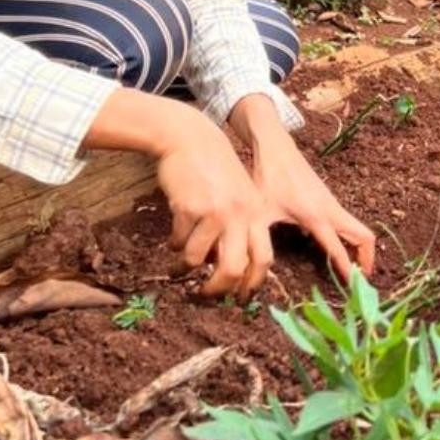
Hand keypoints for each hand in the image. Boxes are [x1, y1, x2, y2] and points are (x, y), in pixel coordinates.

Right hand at [153, 117, 275, 299]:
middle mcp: (241, 215)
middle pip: (232, 270)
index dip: (251, 286)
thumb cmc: (215, 171)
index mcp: (257, 214)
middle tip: (204, 295)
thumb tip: (230, 272)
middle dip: (217, 290)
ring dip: (186, 265)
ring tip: (180, 262)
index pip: (264, 261)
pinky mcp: (190, 208)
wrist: (190, 138)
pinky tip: (176, 235)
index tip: (240, 300)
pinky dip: (175, 244)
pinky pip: (180, 241)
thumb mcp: (239, 197)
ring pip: (199, 259)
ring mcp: (216, 211)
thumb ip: (240, 229)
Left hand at [234, 102, 375, 282]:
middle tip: (361, 282)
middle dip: (367, 260)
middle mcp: (331, 209)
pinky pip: (348, 222)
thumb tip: (254, 269)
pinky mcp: (328, 199)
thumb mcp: (260, 214)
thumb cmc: (266, 178)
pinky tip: (334, 250)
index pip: (340, 249)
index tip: (354, 289)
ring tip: (352, 272)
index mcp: (316, 216)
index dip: (348, 271)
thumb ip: (260, 241)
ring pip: (358, 229)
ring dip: (360, 249)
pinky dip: (350, 238)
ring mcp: (332, 202)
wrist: (275, 147)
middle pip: (364, 236)